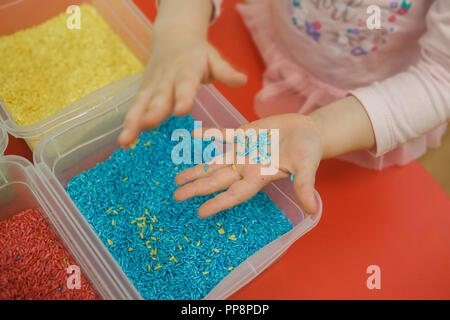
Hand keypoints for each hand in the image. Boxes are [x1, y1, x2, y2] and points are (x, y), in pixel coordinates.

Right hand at [118, 30, 246, 147]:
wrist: (173, 38)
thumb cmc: (198, 54)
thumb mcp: (213, 59)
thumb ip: (226, 72)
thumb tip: (243, 81)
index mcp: (186, 70)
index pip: (185, 84)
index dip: (183, 96)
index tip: (181, 110)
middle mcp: (166, 79)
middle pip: (159, 97)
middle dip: (153, 112)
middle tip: (148, 124)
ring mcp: (152, 86)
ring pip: (141, 105)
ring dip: (133, 122)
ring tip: (125, 140)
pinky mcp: (143, 92)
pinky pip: (134, 109)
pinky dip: (128, 124)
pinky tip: (123, 142)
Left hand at [174, 114, 323, 217]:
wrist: (307, 132)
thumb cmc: (309, 151)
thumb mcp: (307, 167)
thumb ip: (304, 185)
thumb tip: (312, 210)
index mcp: (259, 177)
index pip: (236, 193)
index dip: (219, 202)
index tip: (200, 212)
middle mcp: (247, 167)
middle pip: (218, 180)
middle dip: (198, 187)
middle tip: (177, 196)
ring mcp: (243, 152)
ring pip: (215, 162)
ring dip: (197, 169)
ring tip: (177, 179)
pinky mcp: (243, 135)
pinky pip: (222, 135)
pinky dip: (209, 135)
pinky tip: (192, 134)